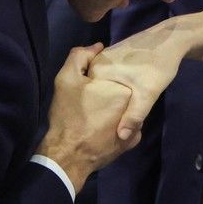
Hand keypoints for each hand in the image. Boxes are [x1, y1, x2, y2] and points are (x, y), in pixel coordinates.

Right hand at [36, 44, 140, 192]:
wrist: (67, 156)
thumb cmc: (68, 116)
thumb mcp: (66, 79)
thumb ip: (80, 57)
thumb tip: (98, 46)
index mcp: (123, 88)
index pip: (116, 74)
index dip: (99, 80)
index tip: (89, 88)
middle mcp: (135, 105)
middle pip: (123, 92)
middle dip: (110, 93)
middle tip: (92, 102)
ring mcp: (136, 125)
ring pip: (126, 109)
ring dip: (116, 109)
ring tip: (97, 115)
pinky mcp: (132, 142)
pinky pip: (128, 127)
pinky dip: (118, 125)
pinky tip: (104, 128)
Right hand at [89, 11, 202, 141]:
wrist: (172, 39)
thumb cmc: (158, 65)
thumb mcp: (148, 94)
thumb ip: (134, 116)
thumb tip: (120, 137)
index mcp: (98, 70)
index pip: (86, 97)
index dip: (92, 114)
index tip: (100, 128)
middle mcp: (97, 62)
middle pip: (94, 91)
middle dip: (100, 107)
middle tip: (108, 125)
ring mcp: (105, 57)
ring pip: (102, 84)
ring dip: (107, 98)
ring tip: (114, 116)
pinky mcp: (115, 56)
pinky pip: (108, 77)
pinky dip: (113, 88)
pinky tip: (121, 99)